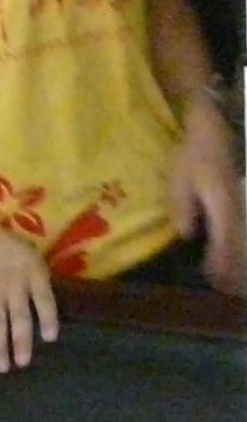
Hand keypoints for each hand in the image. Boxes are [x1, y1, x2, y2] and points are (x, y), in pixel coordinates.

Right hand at [0, 212, 60, 373]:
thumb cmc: (0, 242)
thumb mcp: (27, 252)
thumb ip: (36, 276)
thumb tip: (44, 304)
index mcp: (32, 271)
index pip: (43, 298)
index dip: (48, 319)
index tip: (49, 338)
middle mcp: (12, 284)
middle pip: (19, 316)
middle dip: (21, 341)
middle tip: (23, 363)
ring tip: (2, 368)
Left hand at [167, 100, 245, 294]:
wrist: (215, 129)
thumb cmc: (193, 153)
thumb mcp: (180, 178)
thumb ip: (183, 206)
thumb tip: (187, 235)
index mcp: (223, 207)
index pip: (227, 245)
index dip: (222, 267)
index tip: (214, 284)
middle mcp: (238, 210)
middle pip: (240, 248)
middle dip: (233, 272)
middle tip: (223, 292)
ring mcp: (241, 207)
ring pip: (241, 241)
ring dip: (234, 262)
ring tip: (227, 283)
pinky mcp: (238, 203)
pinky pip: (238, 231)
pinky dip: (232, 247)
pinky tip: (223, 255)